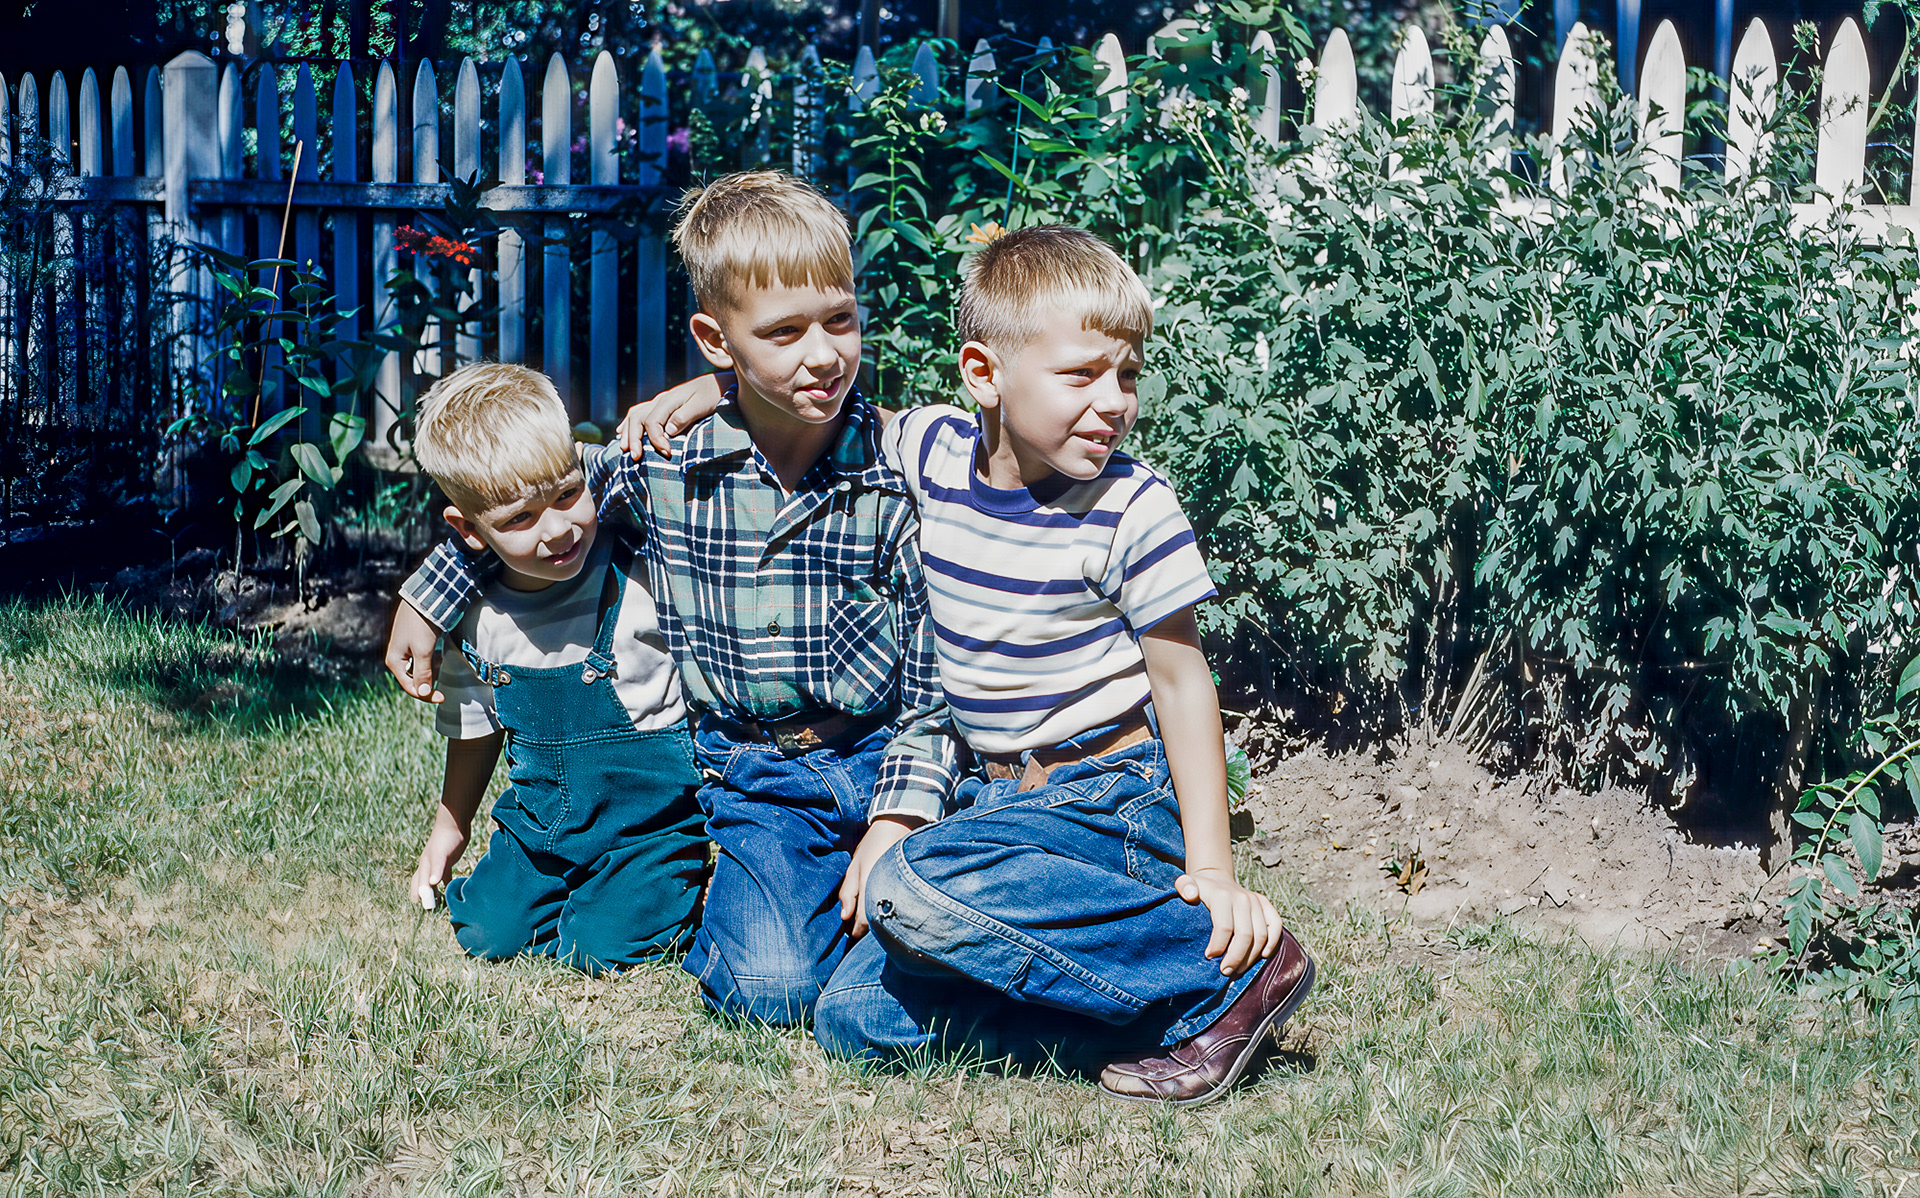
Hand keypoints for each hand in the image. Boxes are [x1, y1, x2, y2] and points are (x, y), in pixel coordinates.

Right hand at [385, 599, 442, 702]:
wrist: (424, 598)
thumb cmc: (421, 625)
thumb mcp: (423, 651)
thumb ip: (423, 673)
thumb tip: (423, 694)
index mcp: (394, 662)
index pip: (410, 687)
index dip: (426, 695)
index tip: (443, 697)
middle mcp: (397, 657)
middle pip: (414, 679)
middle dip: (429, 679)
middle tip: (442, 672)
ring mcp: (405, 649)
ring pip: (420, 668)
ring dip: (431, 668)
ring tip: (439, 657)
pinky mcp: (414, 642)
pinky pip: (423, 658)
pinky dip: (432, 659)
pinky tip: (439, 653)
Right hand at [410, 816, 468, 908]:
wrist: (454, 823)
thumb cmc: (447, 838)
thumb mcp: (442, 854)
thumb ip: (437, 868)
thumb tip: (431, 884)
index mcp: (425, 866)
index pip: (419, 886)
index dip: (422, 897)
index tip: (426, 908)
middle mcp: (428, 867)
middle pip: (420, 885)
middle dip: (422, 897)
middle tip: (428, 909)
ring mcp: (437, 864)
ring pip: (431, 882)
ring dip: (433, 893)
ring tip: (438, 905)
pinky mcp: (447, 862)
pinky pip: (444, 877)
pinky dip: (445, 885)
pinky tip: (450, 891)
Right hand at [617, 371, 731, 459]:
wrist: (719, 383)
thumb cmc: (713, 395)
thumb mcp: (702, 405)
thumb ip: (685, 416)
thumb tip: (668, 430)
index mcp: (668, 400)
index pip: (652, 422)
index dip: (656, 440)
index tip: (666, 453)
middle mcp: (660, 400)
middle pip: (637, 418)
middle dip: (634, 439)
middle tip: (635, 457)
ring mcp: (660, 402)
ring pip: (635, 415)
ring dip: (628, 432)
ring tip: (624, 449)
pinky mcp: (663, 406)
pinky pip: (639, 413)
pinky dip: (629, 423)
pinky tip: (622, 432)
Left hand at [839, 815, 921, 938]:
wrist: (898, 827)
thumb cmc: (872, 847)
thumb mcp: (853, 868)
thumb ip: (847, 893)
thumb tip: (844, 917)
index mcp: (869, 889)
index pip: (863, 924)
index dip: (856, 933)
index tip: (851, 935)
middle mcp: (886, 893)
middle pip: (877, 925)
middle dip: (869, 930)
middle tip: (860, 930)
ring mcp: (900, 892)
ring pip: (889, 918)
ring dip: (881, 922)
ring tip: (874, 920)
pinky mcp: (909, 889)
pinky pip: (899, 908)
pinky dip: (891, 912)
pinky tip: (887, 908)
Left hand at [1175, 868, 1282, 976]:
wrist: (1216, 879)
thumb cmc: (1199, 889)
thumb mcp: (1185, 885)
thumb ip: (1184, 887)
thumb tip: (1191, 895)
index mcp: (1222, 896)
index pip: (1224, 927)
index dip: (1218, 946)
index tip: (1209, 957)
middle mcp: (1243, 898)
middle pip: (1245, 935)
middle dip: (1235, 958)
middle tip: (1225, 971)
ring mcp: (1257, 901)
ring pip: (1261, 935)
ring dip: (1251, 957)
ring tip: (1238, 969)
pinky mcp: (1266, 905)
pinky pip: (1276, 926)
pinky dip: (1272, 943)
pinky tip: (1262, 956)